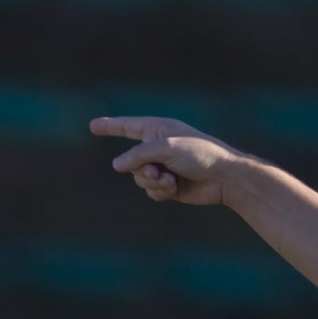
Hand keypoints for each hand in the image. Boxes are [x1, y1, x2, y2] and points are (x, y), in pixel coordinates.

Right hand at [89, 115, 236, 206]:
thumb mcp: (165, 148)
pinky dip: (161, 192)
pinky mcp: (169, 186)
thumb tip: (116, 166)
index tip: (93, 126)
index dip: (110, 126)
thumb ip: (138, 155)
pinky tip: (175, 189)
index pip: (127, 126)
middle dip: (141, 170)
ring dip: (153, 183)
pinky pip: (152, 192)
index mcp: (157, 129)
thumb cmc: (199, 154)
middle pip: (131, 162)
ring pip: (140, 179)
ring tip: (170, 180)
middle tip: (158, 172)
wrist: (224, 178)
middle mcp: (158, 148)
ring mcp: (163, 168)